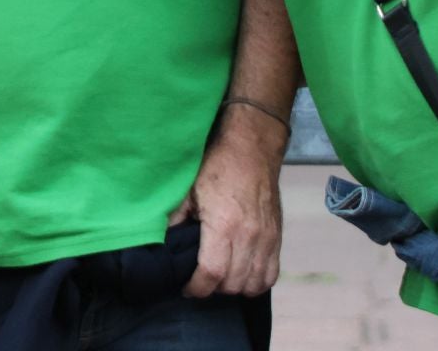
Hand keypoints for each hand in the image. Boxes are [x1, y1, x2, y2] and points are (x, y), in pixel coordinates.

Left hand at [175, 107, 285, 297]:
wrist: (252, 149)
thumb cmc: (217, 166)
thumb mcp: (188, 189)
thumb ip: (175, 218)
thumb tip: (161, 242)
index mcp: (224, 224)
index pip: (211, 272)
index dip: (196, 288)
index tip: (186, 288)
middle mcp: (249, 236)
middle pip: (233, 283)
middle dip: (213, 289)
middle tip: (199, 280)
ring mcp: (266, 238)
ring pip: (254, 284)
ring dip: (235, 288)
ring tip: (220, 278)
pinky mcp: (277, 237)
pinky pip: (271, 274)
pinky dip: (256, 282)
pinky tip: (242, 274)